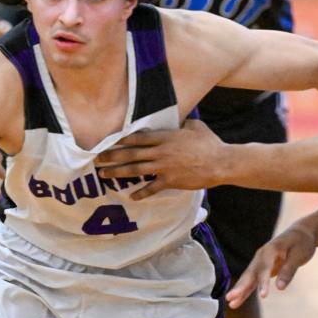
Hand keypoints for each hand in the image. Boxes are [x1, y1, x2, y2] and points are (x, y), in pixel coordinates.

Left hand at [96, 119, 225, 199]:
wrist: (220, 162)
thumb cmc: (209, 143)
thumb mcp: (195, 127)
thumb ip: (183, 124)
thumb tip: (180, 121)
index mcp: (165, 137)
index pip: (138, 138)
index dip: (121, 140)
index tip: (108, 142)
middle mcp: (161, 152)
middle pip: (131, 154)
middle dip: (112, 156)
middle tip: (97, 159)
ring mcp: (164, 167)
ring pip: (135, 169)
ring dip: (118, 172)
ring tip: (104, 175)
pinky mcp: (171, 181)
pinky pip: (152, 188)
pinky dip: (142, 192)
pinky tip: (132, 196)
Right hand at [226, 221, 317, 307]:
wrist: (299, 233)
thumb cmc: (301, 243)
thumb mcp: (299, 255)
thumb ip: (288, 270)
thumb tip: (280, 288)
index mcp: (270, 250)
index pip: (265, 268)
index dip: (264, 282)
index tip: (263, 296)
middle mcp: (261, 256)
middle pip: (250, 273)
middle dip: (241, 286)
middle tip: (230, 298)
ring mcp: (259, 263)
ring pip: (248, 278)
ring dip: (239, 290)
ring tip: (230, 303)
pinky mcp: (261, 269)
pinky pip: (252, 281)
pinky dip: (245, 291)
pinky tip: (237, 301)